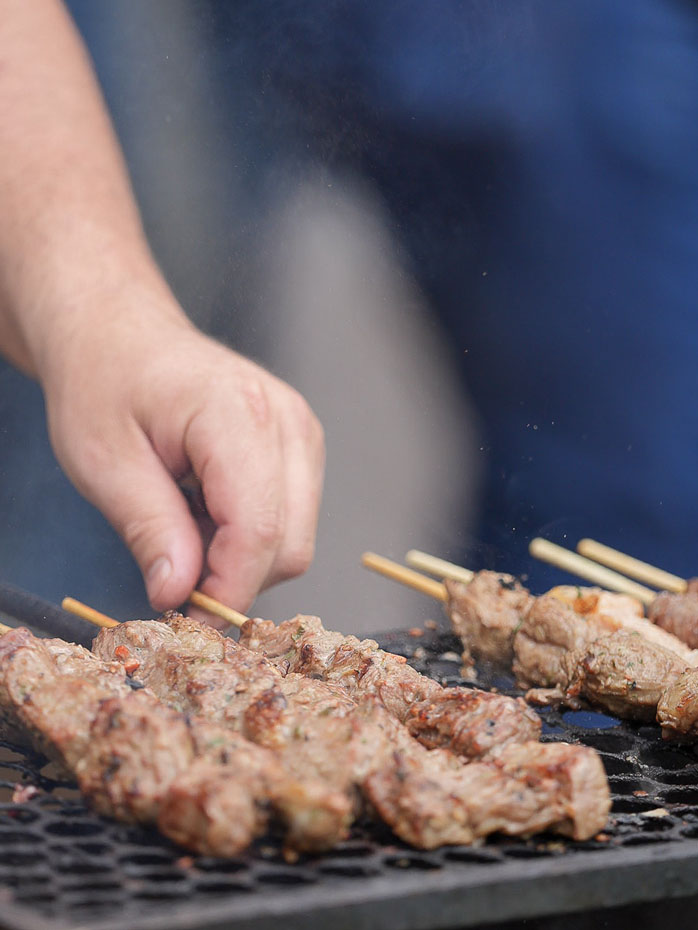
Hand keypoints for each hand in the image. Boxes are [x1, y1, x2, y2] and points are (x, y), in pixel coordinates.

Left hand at [39, 288, 324, 613]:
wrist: (121, 333)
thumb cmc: (104, 383)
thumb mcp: (103, 462)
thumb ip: (149, 530)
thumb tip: (179, 596)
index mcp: (238, 413)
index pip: (258, 531)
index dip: (224, 591)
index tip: (181, 617)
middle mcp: (287, 420)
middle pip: (289, 545)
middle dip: (233, 581)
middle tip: (171, 578)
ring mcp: (302, 431)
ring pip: (296, 540)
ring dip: (241, 561)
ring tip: (184, 532)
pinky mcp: (301, 444)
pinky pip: (293, 519)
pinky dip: (251, 538)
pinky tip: (206, 515)